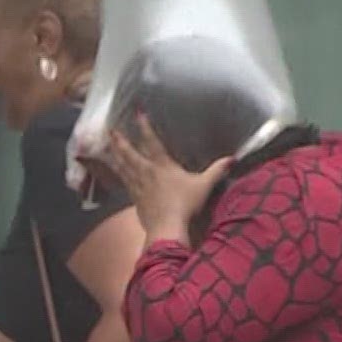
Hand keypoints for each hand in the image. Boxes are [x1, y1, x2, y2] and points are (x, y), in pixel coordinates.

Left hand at [103, 115, 232, 233]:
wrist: (167, 228)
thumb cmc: (185, 205)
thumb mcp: (204, 186)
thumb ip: (216, 171)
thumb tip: (232, 159)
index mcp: (163, 166)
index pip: (152, 141)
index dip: (145, 126)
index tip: (137, 113)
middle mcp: (147, 172)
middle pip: (130, 153)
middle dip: (121, 140)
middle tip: (111, 130)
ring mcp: (138, 186)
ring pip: (124, 166)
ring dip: (116, 155)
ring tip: (109, 145)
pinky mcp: (135, 199)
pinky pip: (125, 182)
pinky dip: (119, 174)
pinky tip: (117, 172)